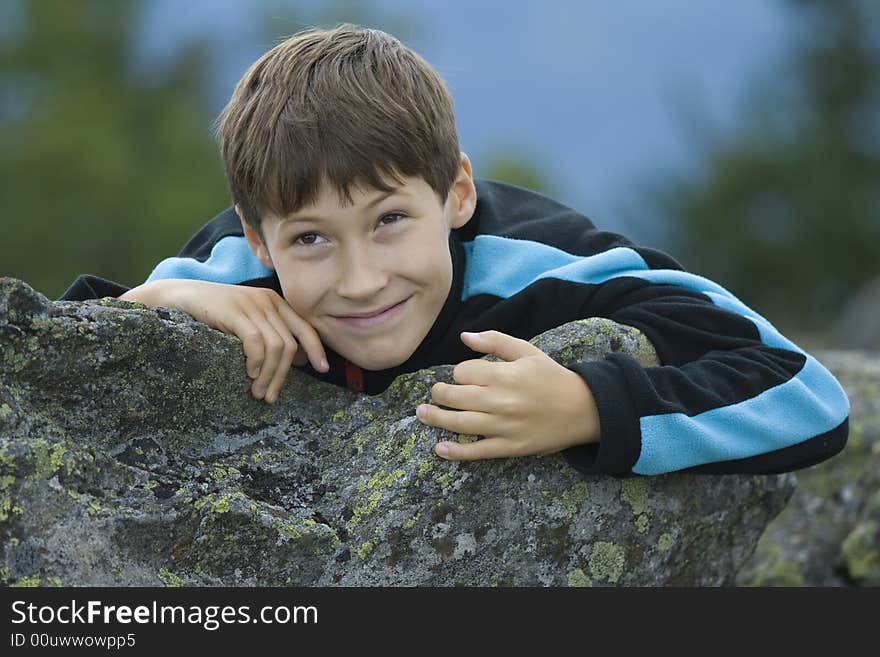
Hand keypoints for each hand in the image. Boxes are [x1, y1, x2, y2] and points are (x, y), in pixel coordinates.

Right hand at [122, 279, 327, 402]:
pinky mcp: (236, 310)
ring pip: (276, 345)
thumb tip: (299, 361)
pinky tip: (249, 374)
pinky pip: (256, 341)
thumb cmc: (214, 316)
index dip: (316, 348)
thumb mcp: (248, 324)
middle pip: (289, 343)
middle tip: (271, 396)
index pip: (305, 327)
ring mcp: (252, 304)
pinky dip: (256, 361)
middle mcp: (268, 301)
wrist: (181, 297)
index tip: (323, 369)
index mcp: (275, 303)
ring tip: (259, 393)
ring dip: (269, 374)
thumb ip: (271, 337)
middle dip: (283, 374)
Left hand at [415, 330, 599, 459]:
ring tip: (422, 414)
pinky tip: (439, 449)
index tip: (465, 376)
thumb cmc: (552, 377)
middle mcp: (500, 401)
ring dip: (436, 419)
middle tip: (437, 393)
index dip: (459, 373)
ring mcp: (504, 426)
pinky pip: (477, 451)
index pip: (463, 372)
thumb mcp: (527, 351)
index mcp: (504, 375)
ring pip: (459, 423)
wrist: (583, 409)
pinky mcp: (510, 447)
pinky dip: (455, 452)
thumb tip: (465, 337)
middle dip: (440, 393)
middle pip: (455, 397)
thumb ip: (495, 340)